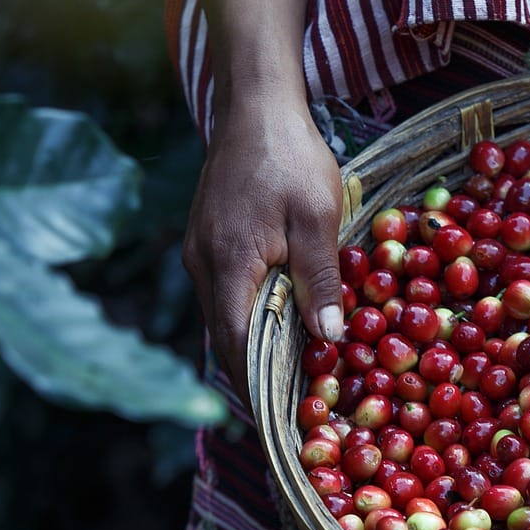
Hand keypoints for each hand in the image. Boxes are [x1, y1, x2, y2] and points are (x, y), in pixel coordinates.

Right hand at [182, 95, 345, 402]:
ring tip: (289, 379)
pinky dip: (249, 316)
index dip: (255, 390)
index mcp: (227, 266)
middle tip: (292, 412)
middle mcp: (203, 266)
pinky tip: (279, 325)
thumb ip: (320, 279)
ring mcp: (201, 252)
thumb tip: (328, 337)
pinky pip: (227, 293)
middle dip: (256, 378)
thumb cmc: (290, 156)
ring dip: (253, 347)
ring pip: (224, 316)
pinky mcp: (208, 240)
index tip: (278, 425)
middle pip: (225, 338)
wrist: (255, 104)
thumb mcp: (318, 217)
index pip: (235, 347)